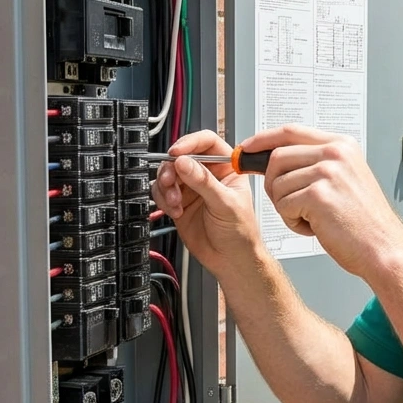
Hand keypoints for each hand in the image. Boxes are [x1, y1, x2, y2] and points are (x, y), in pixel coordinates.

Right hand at [151, 130, 261, 276]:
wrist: (231, 260)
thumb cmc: (240, 233)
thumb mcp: (226, 204)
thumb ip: (204, 182)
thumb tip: (185, 163)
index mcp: (227, 167)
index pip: (207, 143)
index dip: (190, 143)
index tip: (177, 153)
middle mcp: (208, 174)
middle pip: (182, 156)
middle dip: (172, 168)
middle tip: (170, 180)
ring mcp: (192, 188)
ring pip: (168, 173)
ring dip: (166, 185)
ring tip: (175, 201)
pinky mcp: (179, 202)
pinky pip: (161, 192)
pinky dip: (163, 199)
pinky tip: (174, 210)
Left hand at [247, 124, 402, 279]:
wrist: (383, 248)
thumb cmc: (363, 222)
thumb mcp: (345, 179)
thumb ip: (315, 163)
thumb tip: (273, 160)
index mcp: (342, 145)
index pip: (291, 131)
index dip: (263, 139)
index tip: (246, 148)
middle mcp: (336, 154)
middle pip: (278, 157)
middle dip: (273, 184)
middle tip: (289, 204)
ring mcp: (328, 172)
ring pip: (278, 184)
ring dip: (287, 207)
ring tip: (313, 218)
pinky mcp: (319, 195)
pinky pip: (283, 206)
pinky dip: (293, 222)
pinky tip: (316, 227)